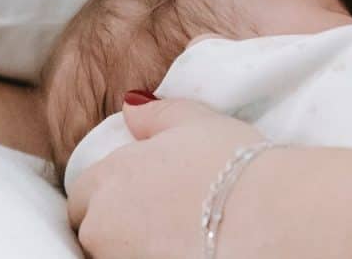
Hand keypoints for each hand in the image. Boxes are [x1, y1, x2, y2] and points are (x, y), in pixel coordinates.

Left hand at [67, 96, 264, 258]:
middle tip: (160, 218)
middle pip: (92, 228)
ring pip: (112, 254)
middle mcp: (103, 224)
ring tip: (174, 239)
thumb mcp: (197, 122)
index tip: (142, 194)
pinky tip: (182, 252)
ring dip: (131, 247)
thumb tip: (130, 107)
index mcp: (111, 177)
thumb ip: (155, 114)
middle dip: (115, 224)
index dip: (111, 192)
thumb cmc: (235, 166)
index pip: (83, 192)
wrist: (268, 218)